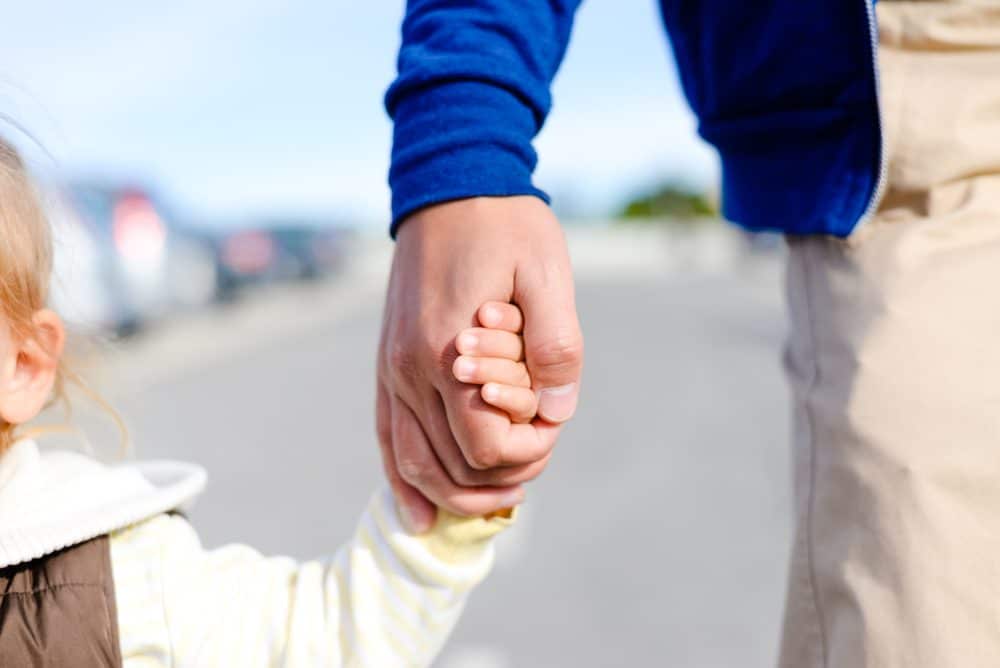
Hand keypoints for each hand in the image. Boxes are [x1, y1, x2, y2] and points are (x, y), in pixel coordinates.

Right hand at [376, 196, 583, 531]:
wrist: (449, 183)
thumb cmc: (504, 225)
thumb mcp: (547, 272)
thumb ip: (555, 345)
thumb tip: (556, 411)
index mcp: (448, 349)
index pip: (487, 444)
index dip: (529, 452)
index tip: (554, 426)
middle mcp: (408, 369)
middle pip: (451, 465)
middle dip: (501, 477)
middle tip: (538, 454)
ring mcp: (390, 368)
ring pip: (414, 463)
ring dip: (456, 492)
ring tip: (499, 496)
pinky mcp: (385, 363)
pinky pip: (386, 437)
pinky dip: (403, 481)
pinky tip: (419, 513)